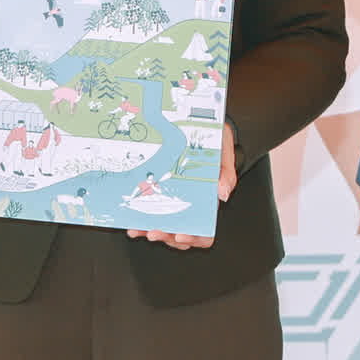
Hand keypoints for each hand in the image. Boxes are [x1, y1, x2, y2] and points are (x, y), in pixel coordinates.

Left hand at [134, 120, 232, 249]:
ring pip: (163, 226)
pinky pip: (150, 210)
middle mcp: (191, 204)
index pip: (205, 231)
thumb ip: (227, 172)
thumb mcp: (224, 150)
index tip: (182, 235)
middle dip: (167, 237)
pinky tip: (132, 219)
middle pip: (181, 234)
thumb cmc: (215, 139)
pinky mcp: (160, 190)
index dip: (195, 238)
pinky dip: (140, 217)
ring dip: (150, 230)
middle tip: (154, 232)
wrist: (201, 121)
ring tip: (139, 229)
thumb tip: (223, 193)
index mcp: (208, 201)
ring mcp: (174, 199)